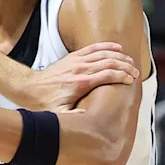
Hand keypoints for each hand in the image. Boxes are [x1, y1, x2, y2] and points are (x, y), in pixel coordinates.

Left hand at [24, 43, 138, 110]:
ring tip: (130, 61)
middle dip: (125, 66)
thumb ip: (72, 117)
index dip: (122, 76)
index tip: (131, 80)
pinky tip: (117, 48)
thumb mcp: (58, 114)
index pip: (108, 75)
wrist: (28, 87)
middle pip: (109, 63)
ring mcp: (76, 61)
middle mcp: (80, 69)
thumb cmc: (44, 103)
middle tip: (135, 72)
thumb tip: (87, 118)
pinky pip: (93, 48)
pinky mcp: (72, 56)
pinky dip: (107, 46)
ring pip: (104, 53)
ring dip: (119, 56)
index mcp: (80, 83)